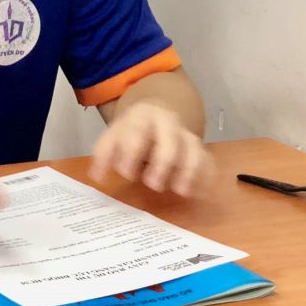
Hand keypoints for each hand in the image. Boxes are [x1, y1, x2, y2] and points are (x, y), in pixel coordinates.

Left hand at [89, 102, 213, 196]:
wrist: (155, 113)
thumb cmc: (131, 131)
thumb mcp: (113, 136)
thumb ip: (104, 155)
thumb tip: (97, 176)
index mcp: (142, 117)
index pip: (137, 132)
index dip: (131, 152)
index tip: (125, 174)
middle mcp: (168, 123)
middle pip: (170, 141)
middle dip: (163, 164)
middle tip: (153, 186)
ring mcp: (186, 134)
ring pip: (194, 149)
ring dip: (190, 171)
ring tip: (181, 191)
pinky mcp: (200, 147)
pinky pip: (208, 160)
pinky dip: (206, 176)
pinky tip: (200, 192)